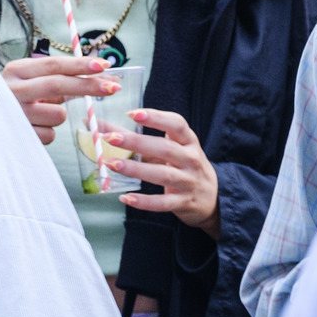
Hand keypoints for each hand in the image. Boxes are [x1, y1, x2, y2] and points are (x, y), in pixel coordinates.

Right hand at [1, 54, 118, 144]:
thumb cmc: (15, 98)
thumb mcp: (29, 81)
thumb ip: (57, 77)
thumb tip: (100, 76)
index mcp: (17, 70)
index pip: (54, 64)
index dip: (80, 64)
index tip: (105, 65)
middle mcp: (12, 89)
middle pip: (58, 85)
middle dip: (89, 86)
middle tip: (114, 87)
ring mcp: (14, 114)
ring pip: (58, 115)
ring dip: (58, 116)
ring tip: (40, 115)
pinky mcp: (18, 136)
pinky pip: (50, 135)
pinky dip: (47, 132)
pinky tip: (32, 128)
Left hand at [107, 108, 219, 237]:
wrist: (213, 198)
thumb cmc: (184, 166)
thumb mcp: (173, 149)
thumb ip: (141, 139)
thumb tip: (103, 127)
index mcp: (189, 141)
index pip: (176, 124)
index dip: (156, 118)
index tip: (132, 113)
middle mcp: (191, 159)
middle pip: (165, 148)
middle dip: (137, 142)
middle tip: (110, 138)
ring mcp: (188, 182)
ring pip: (162, 174)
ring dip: (135, 169)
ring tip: (112, 164)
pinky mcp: (183, 203)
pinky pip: (162, 203)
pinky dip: (144, 201)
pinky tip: (126, 197)